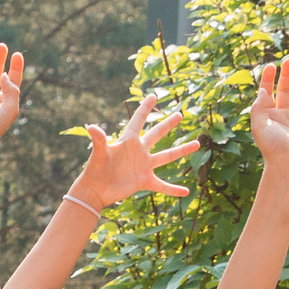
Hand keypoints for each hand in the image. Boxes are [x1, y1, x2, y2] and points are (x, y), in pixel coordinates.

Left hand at [73, 93, 201, 206]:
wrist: (93, 192)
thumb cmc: (94, 171)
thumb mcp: (99, 154)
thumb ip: (99, 140)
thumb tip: (91, 126)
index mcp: (128, 141)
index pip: (138, 120)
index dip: (145, 108)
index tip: (153, 96)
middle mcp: (139, 151)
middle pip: (156, 134)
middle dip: (168, 124)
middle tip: (179, 114)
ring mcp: (143, 166)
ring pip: (167, 156)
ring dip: (182, 150)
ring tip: (197, 143)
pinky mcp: (144, 181)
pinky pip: (162, 185)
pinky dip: (173, 189)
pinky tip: (185, 192)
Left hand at [248, 56, 288, 175]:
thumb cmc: (272, 147)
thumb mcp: (259, 126)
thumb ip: (259, 107)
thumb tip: (262, 89)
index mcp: (269, 116)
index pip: (268, 93)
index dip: (268, 79)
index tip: (271, 65)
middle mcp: (284, 116)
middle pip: (286, 91)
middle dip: (287, 76)